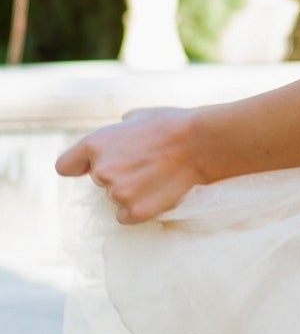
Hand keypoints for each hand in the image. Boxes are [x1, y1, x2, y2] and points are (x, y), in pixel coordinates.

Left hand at [55, 109, 204, 224]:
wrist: (199, 143)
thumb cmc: (171, 125)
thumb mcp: (136, 116)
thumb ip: (118, 130)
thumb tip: (119, 133)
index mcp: (95, 143)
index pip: (66, 167)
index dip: (80, 167)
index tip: (91, 168)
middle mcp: (100, 171)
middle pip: (99, 182)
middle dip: (117, 176)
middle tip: (144, 166)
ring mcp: (117, 193)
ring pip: (115, 199)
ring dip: (131, 192)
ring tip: (156, 177)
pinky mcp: (135, 211)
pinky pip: (126, 216)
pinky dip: (138, 210)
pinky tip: (156, 194)